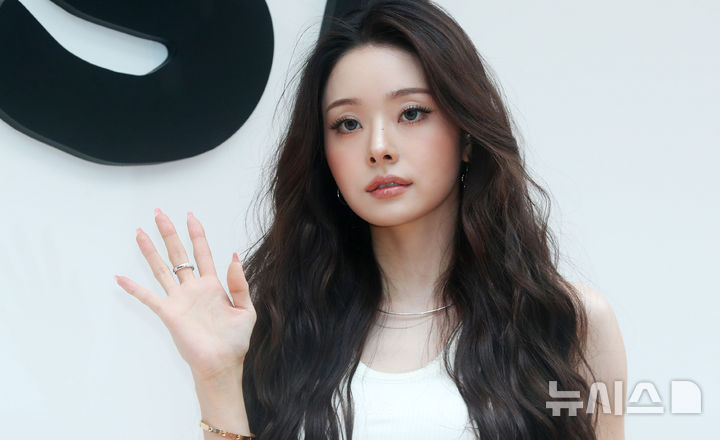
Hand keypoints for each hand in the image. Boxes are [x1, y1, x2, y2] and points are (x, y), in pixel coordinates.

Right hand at [115, 209, 255, 381]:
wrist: (222, 364)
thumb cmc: (235, 340)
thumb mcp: (245, 310)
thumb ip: (240, 284)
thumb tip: (234, 256)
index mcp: (212, 285)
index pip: (202, 253)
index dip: (197, 234)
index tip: (190, 216)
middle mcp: (193, 289)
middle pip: (178, 255)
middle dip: (169, 234)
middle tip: (159, 213)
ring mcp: (179, 300)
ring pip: (161, 270)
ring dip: (150, 252)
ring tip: (140, 232)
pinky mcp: (169, 314)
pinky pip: (149, 298)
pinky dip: (134, 288)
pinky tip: (120, 277)